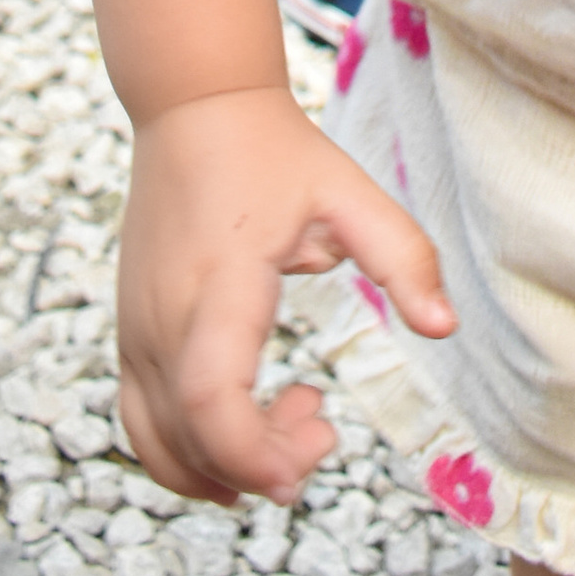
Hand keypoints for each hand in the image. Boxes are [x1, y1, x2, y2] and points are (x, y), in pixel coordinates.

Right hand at [116, 86, 454, 504]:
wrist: (193, 108)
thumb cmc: (276, 153)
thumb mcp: (351, 195)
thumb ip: (403, 258)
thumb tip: (446, 328)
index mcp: (219, 285)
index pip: (211, 399)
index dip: (255, 453)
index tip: (314, 451)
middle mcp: (163, 318)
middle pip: (192, 440)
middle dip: (262, 466)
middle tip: (321, 428)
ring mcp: (136, 331)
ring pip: (158, 445)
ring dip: (224, 467)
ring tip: (290, 423)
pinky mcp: (128, 335)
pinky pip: (141, 423)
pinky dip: (187, 453)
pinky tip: (242, 436)